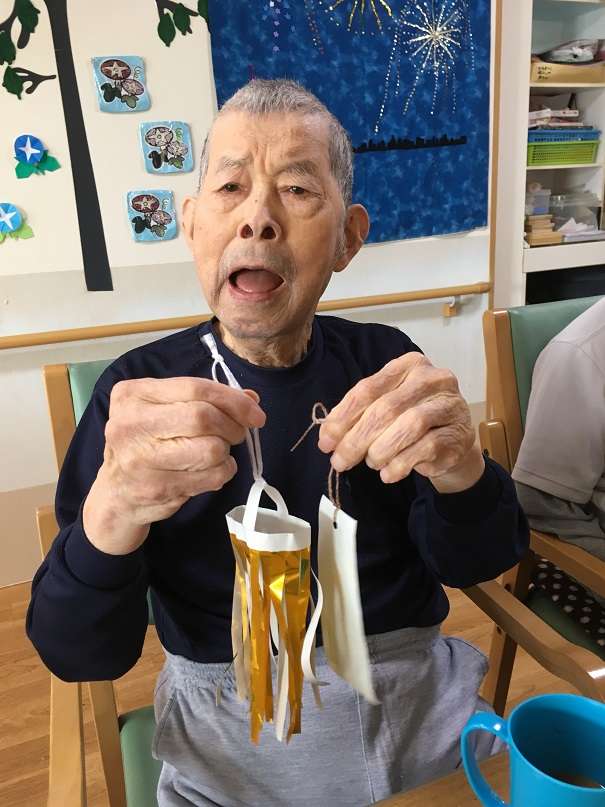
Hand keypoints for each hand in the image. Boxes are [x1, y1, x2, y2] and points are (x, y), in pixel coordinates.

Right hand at [83, 377, 264, 554]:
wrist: (116, 493)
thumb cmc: (147, 443)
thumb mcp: (165, 410)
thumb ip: (205, 399)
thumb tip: (251, 399)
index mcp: (133, 395)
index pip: (195, 388)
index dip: (233, 399)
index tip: (255, 412)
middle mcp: (131, 424)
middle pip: (203, 417)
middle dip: (232, 425)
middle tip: (237, 433)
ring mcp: (141, 459)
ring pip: (211, 449)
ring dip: (226, 452)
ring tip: (217, 452)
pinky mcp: (157, 489)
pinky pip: (211, 477)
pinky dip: (222, 472)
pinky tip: (210, 470)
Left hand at [317, 353, 483, 491]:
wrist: (453, 438)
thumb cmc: (411, 418)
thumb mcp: (384, 407)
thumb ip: (358, 415)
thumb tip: (327, 436)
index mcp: (408, 365)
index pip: (368, 389)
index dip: (343, 417)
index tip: (326, 442)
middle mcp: (432, 379)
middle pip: (385, 409)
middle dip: (356, 440)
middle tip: (340, 461)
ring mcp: (449, 405)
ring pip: (408, 426)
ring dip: (380, 451)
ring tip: (371, 462)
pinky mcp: (457, 433)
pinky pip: (425, 449)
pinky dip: (400, 465)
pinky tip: (388, 473)